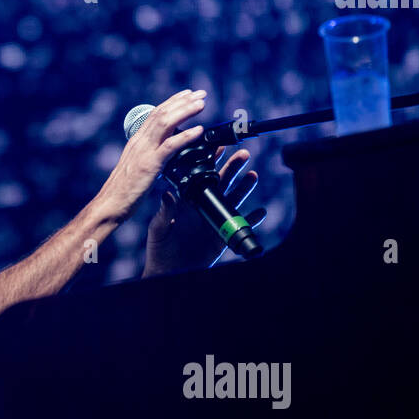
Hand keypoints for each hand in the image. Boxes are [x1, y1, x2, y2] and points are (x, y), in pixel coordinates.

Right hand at [99, 89, 206, 220]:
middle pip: (162, 113)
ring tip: (201, 104)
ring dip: (185, 111)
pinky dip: (186, 136)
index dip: (173, 102)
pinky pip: (170, 146)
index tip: (188, 94)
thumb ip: (150, 155)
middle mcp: (140, 141)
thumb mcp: (137, 166)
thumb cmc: (124, 190)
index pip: (155, 114)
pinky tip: (199, 130)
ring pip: (166, 123)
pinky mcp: (149, 165)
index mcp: (137, 140)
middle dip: (183, 101)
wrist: (111, 203)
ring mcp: (144, 151)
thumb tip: (165, 151)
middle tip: (201, 93)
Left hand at [142, 146, 266, 275]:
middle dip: (232, 168)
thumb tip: (167, 195)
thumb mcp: (158, 228)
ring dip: (244, 187)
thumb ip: (164, 213)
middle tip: (243, 155)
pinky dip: (252, 220)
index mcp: (187, 202)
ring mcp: (214, 220)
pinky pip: (240, 226)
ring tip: (252, 175)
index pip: (201, 177)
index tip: (219, 147)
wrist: (167, 271)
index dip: (211, 162)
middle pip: (222, 183)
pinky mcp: (222, 237)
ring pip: (233, 199)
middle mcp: (203, 207)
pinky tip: (260, 212)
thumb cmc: (159, 248)